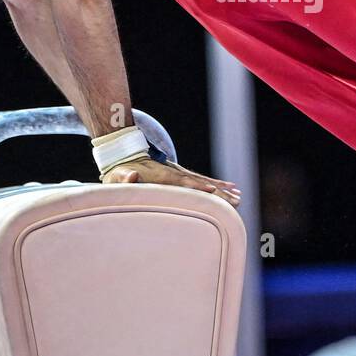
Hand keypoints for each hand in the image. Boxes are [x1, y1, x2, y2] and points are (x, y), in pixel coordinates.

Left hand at [102, 157, 241, 207]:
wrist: (124, 155)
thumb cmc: (118, 171)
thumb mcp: (117, 175)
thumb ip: (124, 177)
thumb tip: (132, 176)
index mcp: (162, 177)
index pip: (183, 183)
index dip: (197, 187)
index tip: (212, 191)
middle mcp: (175, 174)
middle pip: (201, 184)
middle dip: (218, 193)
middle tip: (236, 201)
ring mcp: (180, 174)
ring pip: (205, 182)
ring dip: (222, 191)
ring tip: (239, 197)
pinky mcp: (181, 176)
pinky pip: (202, 181)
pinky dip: (216, 185)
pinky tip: (230, 188)